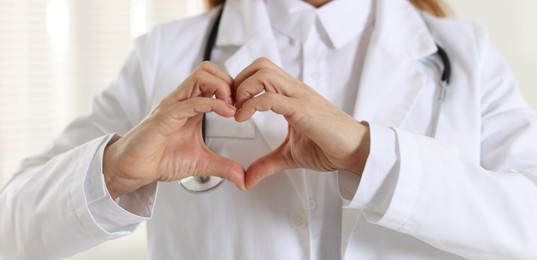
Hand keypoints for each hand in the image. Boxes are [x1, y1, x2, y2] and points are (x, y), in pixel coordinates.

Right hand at [103, 61, 244, 198]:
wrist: (134, 169)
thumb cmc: (161, 159)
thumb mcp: (200, 163)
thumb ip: (222, 167)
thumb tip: (243, 179)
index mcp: (191, 105)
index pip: (214, 79)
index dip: (233, 88)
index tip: (244, 108)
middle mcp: (182, 100)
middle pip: (208, 69)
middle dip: (229, 82)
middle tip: (239, 104)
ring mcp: (173, 105)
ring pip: (201, 76)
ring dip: (222, 88)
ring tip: (232, 108)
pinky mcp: (165, 116)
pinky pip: (190, 101)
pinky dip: (212, 104)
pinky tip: (226, 114)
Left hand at [233, 58, 369, 188]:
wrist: (356, 151)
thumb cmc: (330, 147)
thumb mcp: (290, 156)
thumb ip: (267, 164)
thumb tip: (247, 180)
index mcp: (291, 95)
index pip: (261, 72)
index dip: (241, 85)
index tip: (232, 108)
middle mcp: (295, 90)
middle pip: (260, 64)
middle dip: (239, 81)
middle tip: (230, 106)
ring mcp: (299, 97)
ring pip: (263, 74)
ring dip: (243, 89)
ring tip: (236, 112)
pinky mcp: (303, 110)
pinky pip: (272, 97)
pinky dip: (252, 104)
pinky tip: (243, 118)